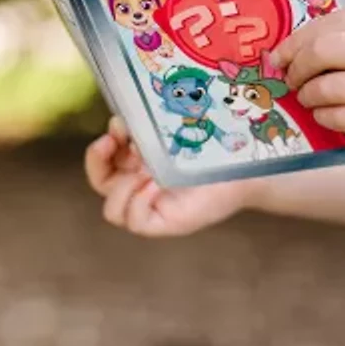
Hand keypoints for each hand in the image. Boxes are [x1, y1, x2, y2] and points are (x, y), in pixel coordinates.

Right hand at [85, 117, 261, 236]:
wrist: (246, 169)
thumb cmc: (214, 150)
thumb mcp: (173, 135)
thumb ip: (147, 131)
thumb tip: (121, 122)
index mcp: (139, 165)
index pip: (102, 163)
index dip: (99, 149)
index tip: (115, 128)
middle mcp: (140, 187)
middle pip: (101, 184)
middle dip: (98, 161)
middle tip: (114, 140)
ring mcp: (151, 207)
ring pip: (112, 210)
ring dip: (123, 187)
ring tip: (147, 169)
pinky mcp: (164, 223)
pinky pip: (135, 221)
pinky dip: (139, 202)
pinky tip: (156, 184)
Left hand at [271, 8, 344, 141]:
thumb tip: (290, 47)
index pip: (330, 25)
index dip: (295, 41)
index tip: (279, 56)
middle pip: (325, 53)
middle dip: (297, 68)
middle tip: (291, 79)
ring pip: (331, 89)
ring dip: (307, 96)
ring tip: (307, 98)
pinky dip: (324, 117)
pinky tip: (323, 115)